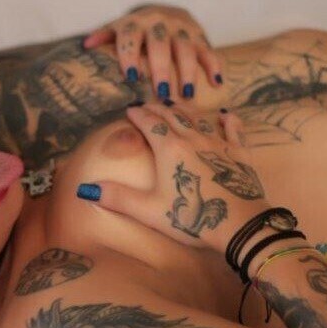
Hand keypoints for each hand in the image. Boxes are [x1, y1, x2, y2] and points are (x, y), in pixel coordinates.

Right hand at [76, 99, 269, 255]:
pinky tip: (226, 116)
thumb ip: (117, 198)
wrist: (239, 223)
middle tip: (148, 105)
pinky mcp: (240, 153)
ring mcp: (218, 143)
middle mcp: (193, 138)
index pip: (149, 122)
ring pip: (199, 118)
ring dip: (185, 109)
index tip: (130, 109)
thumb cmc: (191, 217)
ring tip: (177, 104)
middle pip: (172, 115)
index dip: (138, 114)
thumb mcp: (149, 210)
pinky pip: (234, 130)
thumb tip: (86, 190)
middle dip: (158, 107)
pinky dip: (228, 121)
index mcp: (169, 148)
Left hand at [82, 3, 223, 100]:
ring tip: (188, 94)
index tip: (133, 77)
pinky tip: (217, 82)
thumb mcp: (119, 29)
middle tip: (162, 93)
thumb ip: (104, 36)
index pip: (130, 38)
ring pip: (185, 48)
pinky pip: (207, 49)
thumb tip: (86, 45)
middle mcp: (158, 22)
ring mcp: (180, 28)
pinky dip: (213, 65)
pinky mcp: (198, 34)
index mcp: (135, 23)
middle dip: (161, 68)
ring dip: (188, 71)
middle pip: (160, 45)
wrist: (164, 11)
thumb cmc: (136, 30)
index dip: (130, 55)